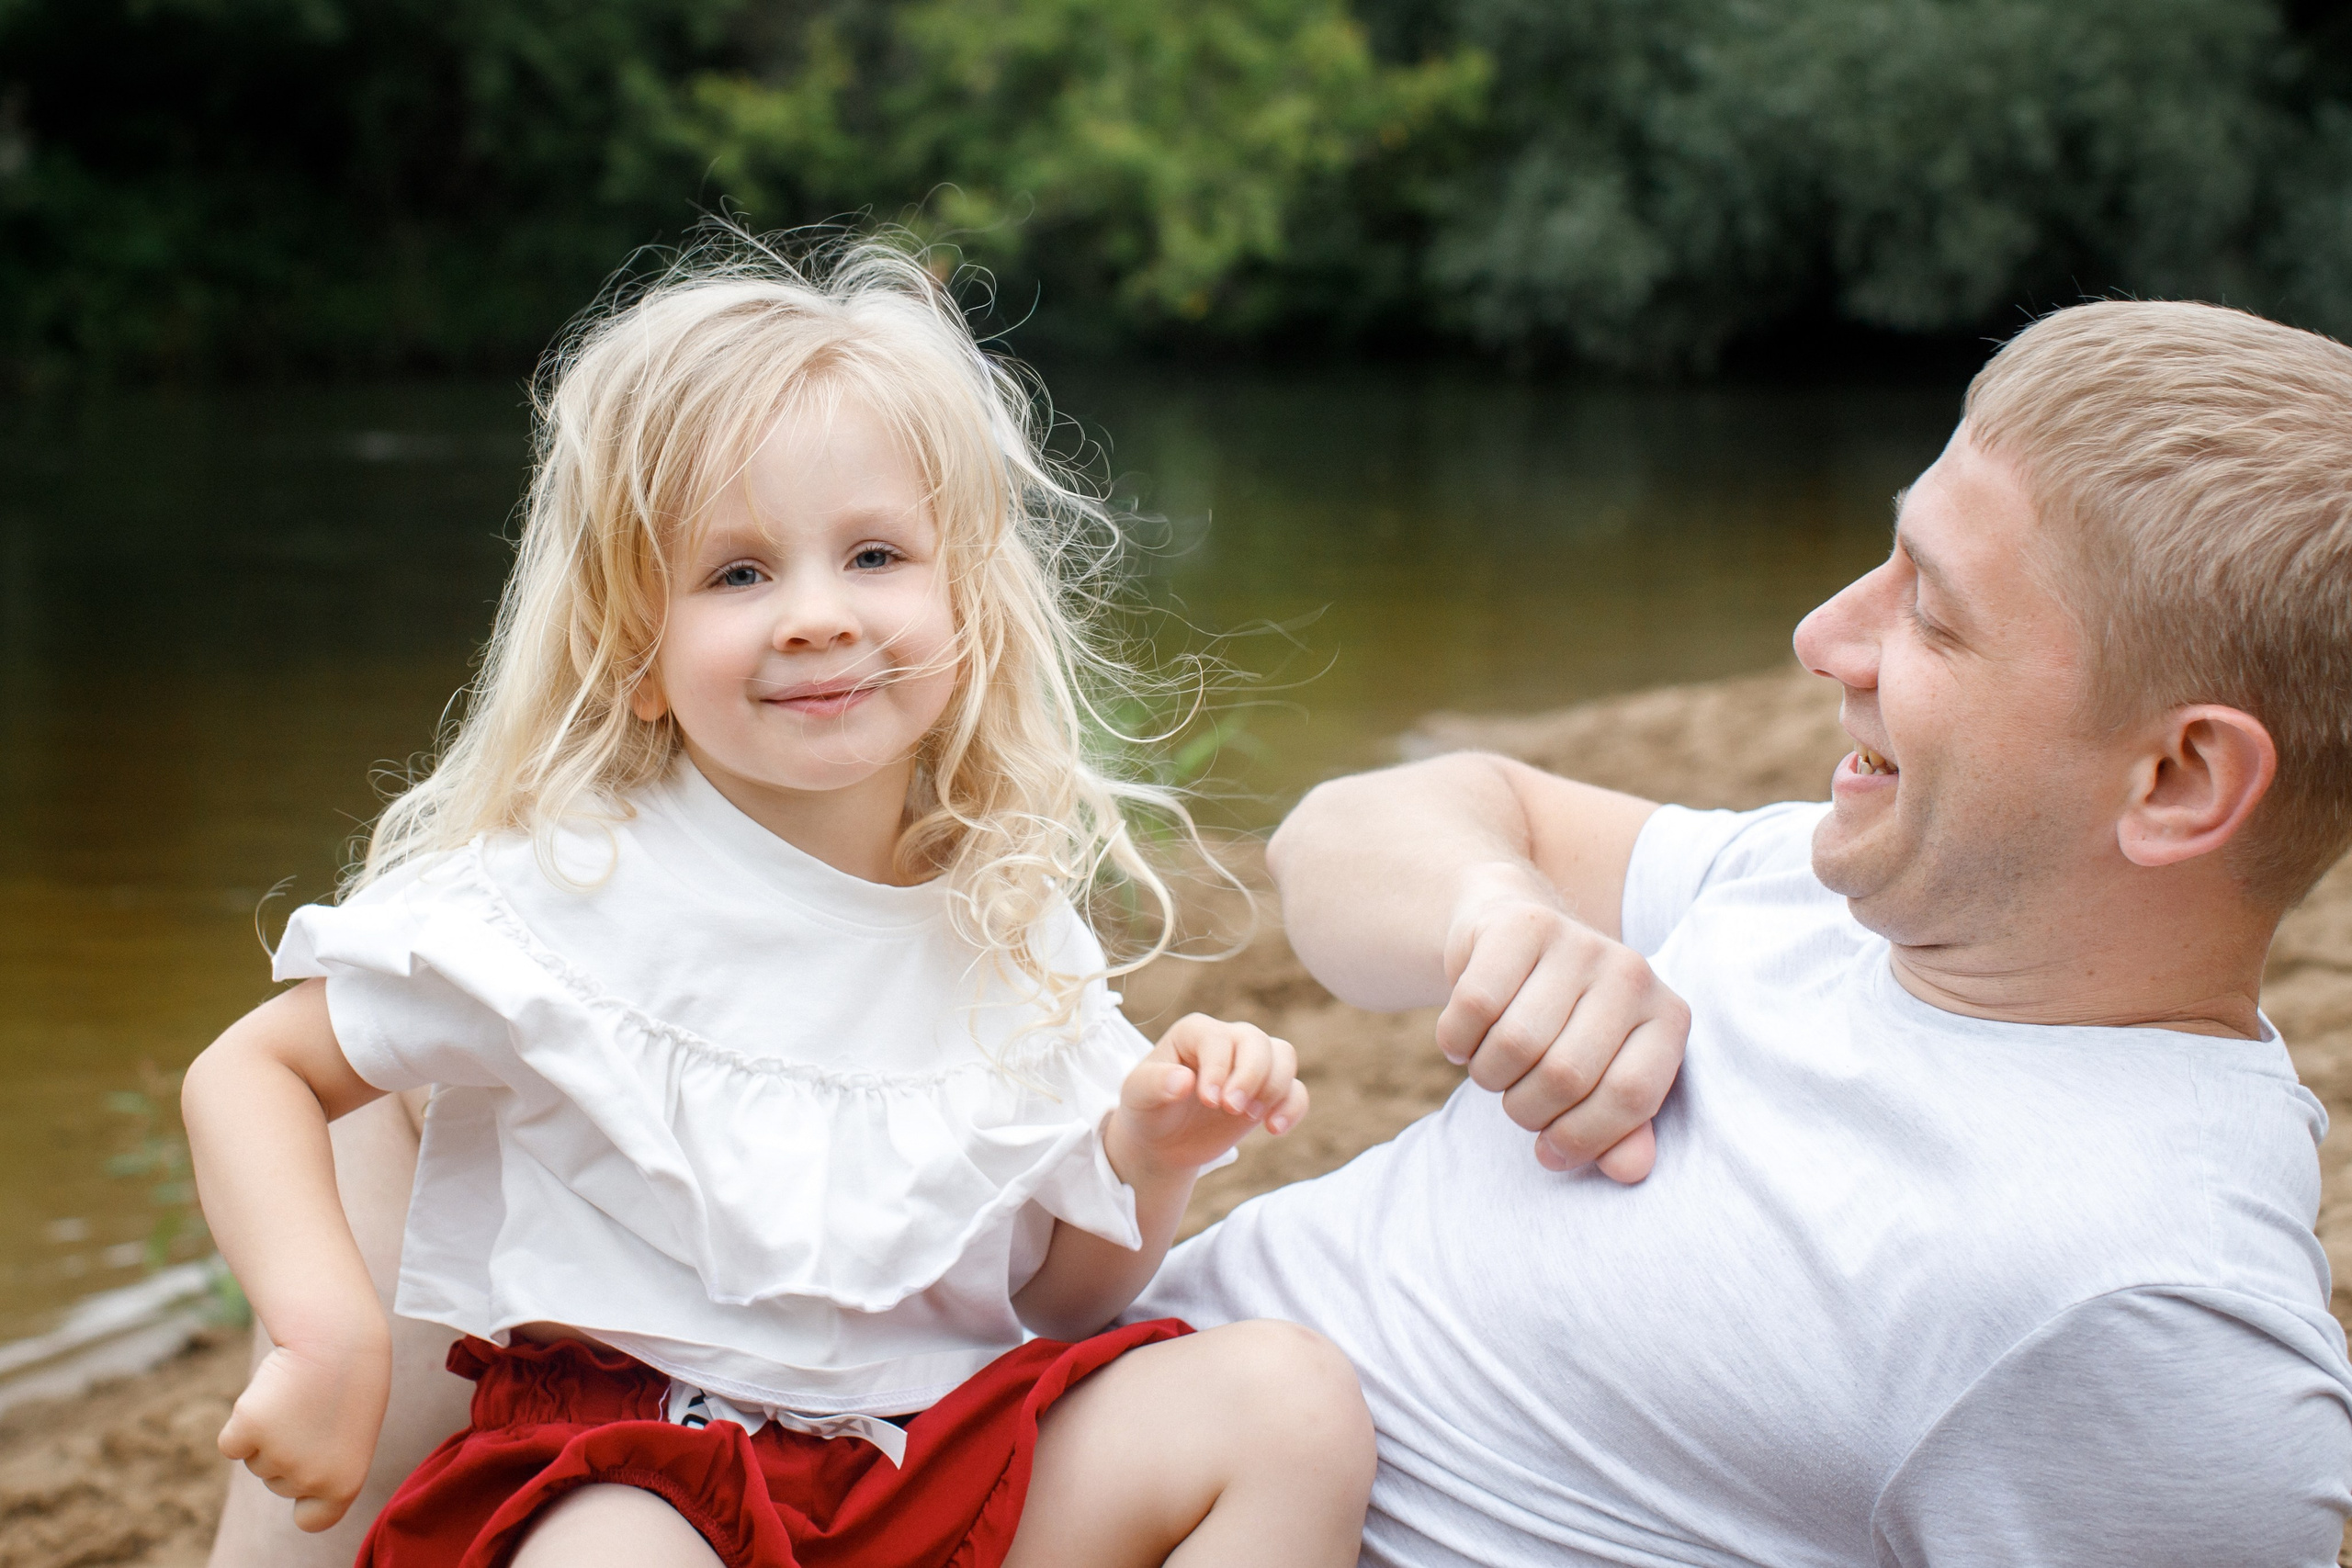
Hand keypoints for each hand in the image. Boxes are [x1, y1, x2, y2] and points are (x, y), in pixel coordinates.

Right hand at [216, 1327, 391, 1531]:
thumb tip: (289, 1482)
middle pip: (278, 1482)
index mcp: (345, 1485)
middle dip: (289, 1450)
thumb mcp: (350, 1434)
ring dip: (268, 1432)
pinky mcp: (248, 1429)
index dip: (306, 1498)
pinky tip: (269, 1395)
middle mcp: (310, 1479)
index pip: (313, 1519)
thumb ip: (323, 1467)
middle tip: (313, 1411)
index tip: (312, 1472)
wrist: (338, 1337)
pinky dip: (241, 1423)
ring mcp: (278, 1456)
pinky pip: (231, 1445)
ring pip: (255, 1461)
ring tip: (297, 1398)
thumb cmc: (350, 1381)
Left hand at [1109, 1014, 1307, 1178]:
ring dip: (1274, 1088)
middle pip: (1258, 1042)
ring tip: (1250, 1118)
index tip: (1208, 1101)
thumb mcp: (1138, 1096)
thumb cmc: (1147, 1108)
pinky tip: (1273, 1129)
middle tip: (1231, 1110)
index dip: (1219, 1069)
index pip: (1219, 1040)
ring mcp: (1251, 1065)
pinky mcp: (1266, 1093)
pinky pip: (1296, 1090)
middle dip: (1251, 1076)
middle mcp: (1227, 1040)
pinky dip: (1293, 1108)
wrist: (1162, 1142)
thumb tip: (1184, 1081)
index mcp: (1195, 1032)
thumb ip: (1155, 1083)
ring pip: (1284, 1056)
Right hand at [1439, 878, 1687, 1179]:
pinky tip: (1464, 1040)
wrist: (1516, 936)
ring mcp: (1579, 942)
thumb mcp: (1602, 1077)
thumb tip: (1629, 1170)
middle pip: (1566, 1074)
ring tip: (1492, 1068)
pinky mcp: (1524, 925)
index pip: (1630, 1096)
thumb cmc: (1564, 1026)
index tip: (1550, 1151)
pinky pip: (1474, 1006)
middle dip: (1526, 1109)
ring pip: (1515, 1043)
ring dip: (1488, 1076)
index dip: (1582, 1138)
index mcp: (1668, 1018)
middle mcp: (1633, 973)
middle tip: (1517, 1102)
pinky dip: (1456, 1041)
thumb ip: (1622, 1129)